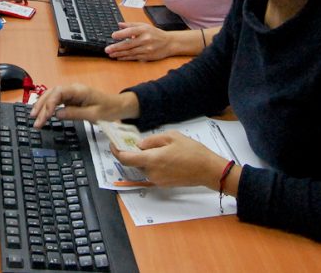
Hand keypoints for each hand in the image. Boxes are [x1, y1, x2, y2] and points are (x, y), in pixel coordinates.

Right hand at [30, 83, 138, 127]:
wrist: (118, 106)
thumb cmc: (109, 109)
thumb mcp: (94, 115)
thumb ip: (75, 114)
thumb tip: (57, 115)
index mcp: (79, 90)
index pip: (59, 92)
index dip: (50, 103)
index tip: (46, 116)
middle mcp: (73, 89)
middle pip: (52, 93)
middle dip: (41, 105)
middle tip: (34, 119)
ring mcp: (72, 94)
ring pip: (52, 96)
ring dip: (42, 106)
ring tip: (34, 117)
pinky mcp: (71, 99)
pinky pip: (57, 101)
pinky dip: (48, 107)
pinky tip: (43, 114)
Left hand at [105, 22, 175, 60]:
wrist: (169, 43)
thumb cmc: (155, 33)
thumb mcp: (144, 25)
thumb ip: (131, 25)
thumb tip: (119, 24)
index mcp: (144, 30)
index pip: (130, 31)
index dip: (121, 34)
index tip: (113, 35)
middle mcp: (145, 39)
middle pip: (128, 44)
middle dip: (116, 47)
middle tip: (107, 49)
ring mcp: (146, 49)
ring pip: (130, 52)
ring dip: (119, 54)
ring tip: (110, 54)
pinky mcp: (147, 56)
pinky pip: (134, 57)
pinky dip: (125, 58)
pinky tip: (119, 58)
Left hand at [114, 130, 228, 188]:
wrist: (208, 170)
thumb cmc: (192, 151)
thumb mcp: (171, 137)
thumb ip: (152, 140)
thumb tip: (140, 145)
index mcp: (152, 160)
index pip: (125, 159)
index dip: (116, 152)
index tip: (113, 144)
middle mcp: (152, 172)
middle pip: (134, 163)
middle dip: (134, 153)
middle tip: (138, 142)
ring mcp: (157, 180)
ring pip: (143, 167)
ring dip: (145, 159)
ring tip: (158, 148)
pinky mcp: (164, 184)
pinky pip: (152, 172)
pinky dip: (153, 164)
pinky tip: (165, 157)